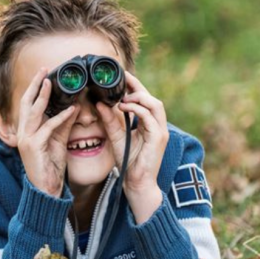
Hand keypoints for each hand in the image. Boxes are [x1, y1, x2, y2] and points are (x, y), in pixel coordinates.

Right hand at [17, 68, 79, 197]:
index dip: (34, 88)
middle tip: (43, 70)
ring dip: (42, 96)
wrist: (46, 189)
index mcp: (26, 130)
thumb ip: (64, 124)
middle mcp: (22, 133)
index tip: (43, 74)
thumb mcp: (58, 141)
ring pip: (33, 112)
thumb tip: (75, 106)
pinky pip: (48, 127)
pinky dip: (60, 117)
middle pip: (26, 102)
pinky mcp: (34, 147)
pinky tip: (71, 110)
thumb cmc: (50, 167)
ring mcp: (26, 139)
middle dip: (34, 85)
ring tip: (50, 82)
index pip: (28, 104)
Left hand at [96, 72, 168, 222]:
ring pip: (155, 104)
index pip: (144, 99)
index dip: (134, 86)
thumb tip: (99, 103)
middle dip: (137, 86)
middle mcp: (157, 125)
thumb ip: (109, 121)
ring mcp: (160, 131)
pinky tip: (125, 107)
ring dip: (138, 97)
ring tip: (122, 97)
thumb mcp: (116, 137)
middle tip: (121, 79)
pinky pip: (150, 117)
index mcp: (149, 123)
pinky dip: (138, 110)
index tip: (120, 75)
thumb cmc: (129, 162)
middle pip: (151, 97)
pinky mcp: (158, 138)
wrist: (137, 183)